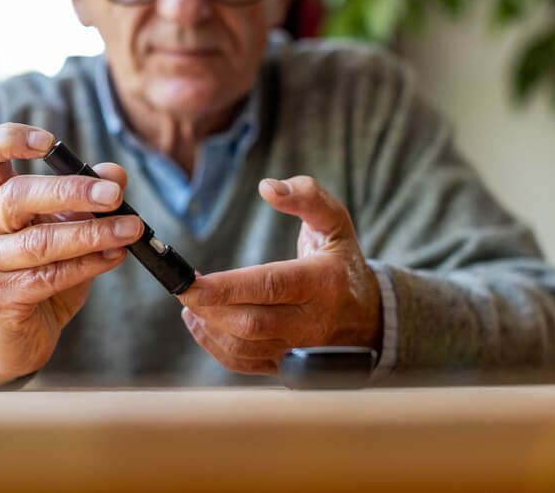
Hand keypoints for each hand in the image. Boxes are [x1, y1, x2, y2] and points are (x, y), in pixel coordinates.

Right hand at [0, 123, 143, 385]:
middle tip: (115, 194)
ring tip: (130, 229)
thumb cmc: (42, 273)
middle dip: (71, 191)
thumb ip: (88, 199)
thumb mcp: (67, 229)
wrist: (17, 337)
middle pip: (16, 196)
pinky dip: (87, 265)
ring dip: (93, 234)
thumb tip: (116, 173)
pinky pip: (48, 277)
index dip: (6, 139)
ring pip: (39, 242)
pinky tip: (114, 257)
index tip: (49, 142)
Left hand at [178, 176, 381, 376]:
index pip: (270, 286)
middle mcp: (314, 321)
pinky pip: (244, 364)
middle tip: (184, 287)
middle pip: (252, 323)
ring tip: (190, 301)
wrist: (371, 316)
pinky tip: (200, 322)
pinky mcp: (287, 366)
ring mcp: (301, 349)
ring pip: (244, 347)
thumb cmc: (341, 261)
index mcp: (324, 281)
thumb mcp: (334, 220)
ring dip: (208, 326)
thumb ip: (305, 196)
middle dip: (210, 307)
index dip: (228, 287)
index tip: (193, 282)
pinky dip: (214, 346)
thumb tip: (267, 187)